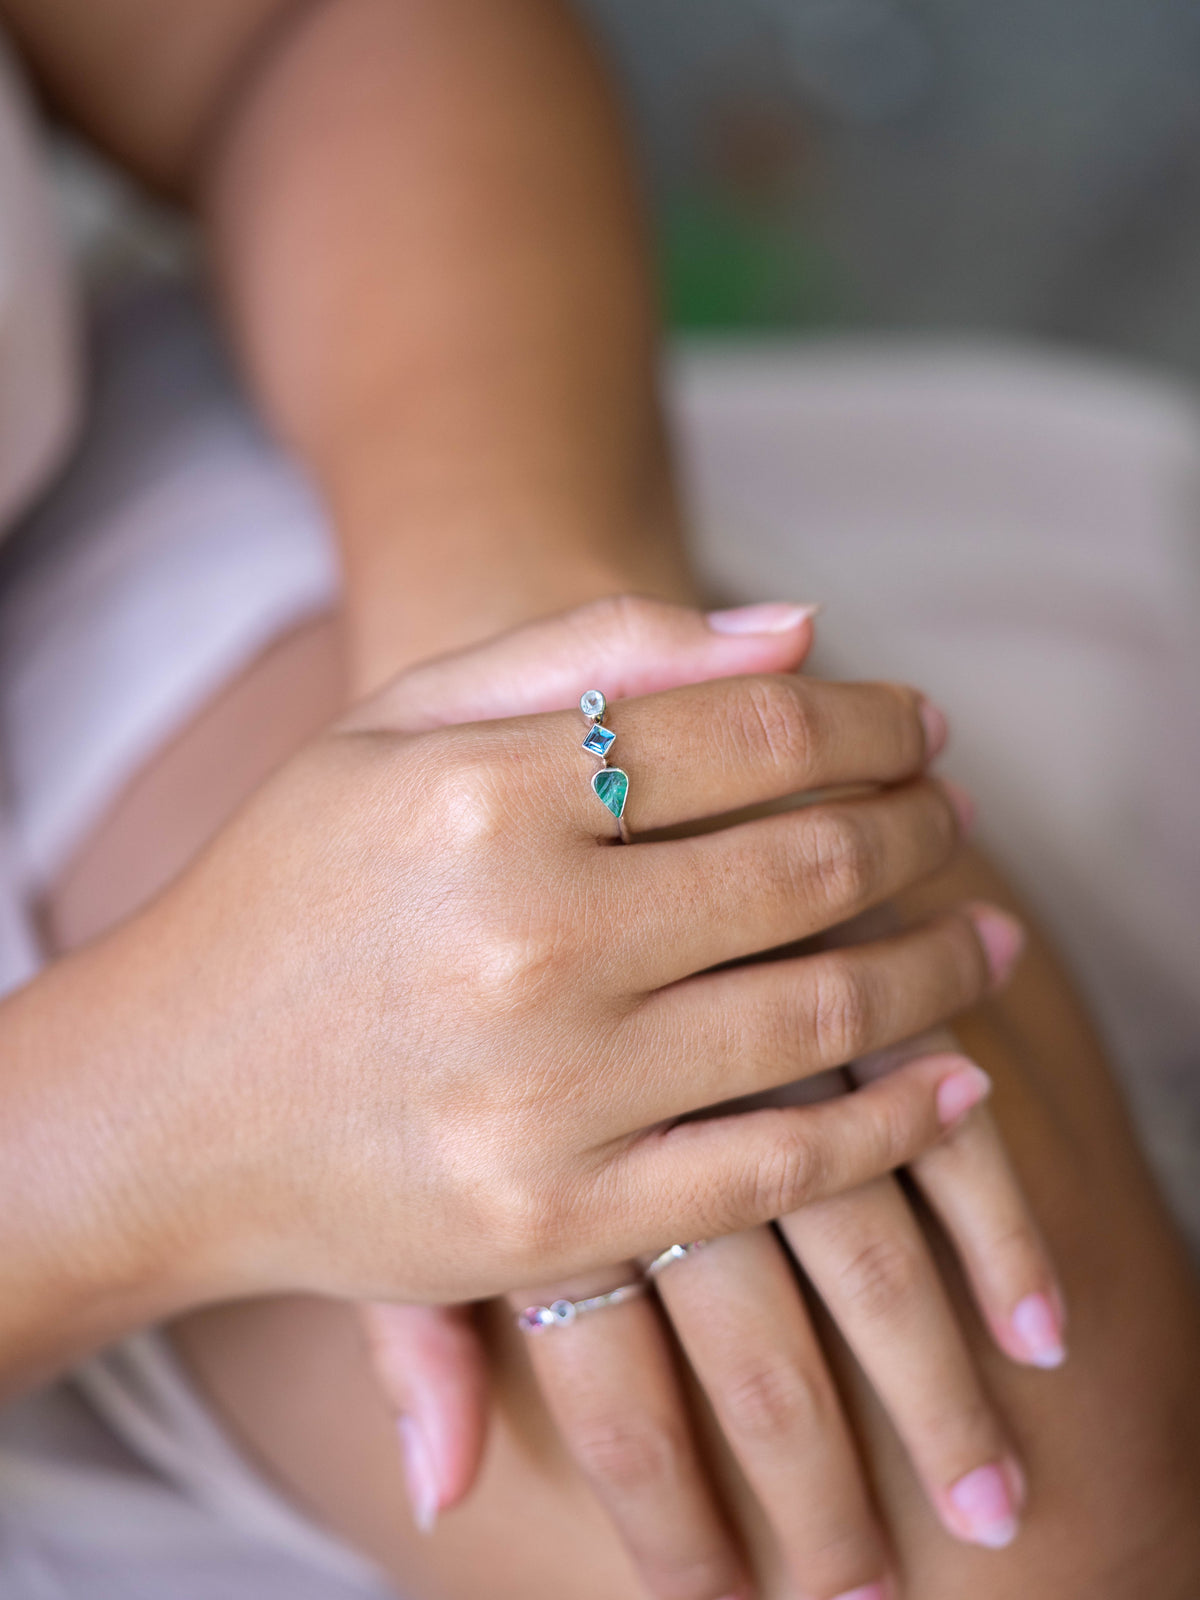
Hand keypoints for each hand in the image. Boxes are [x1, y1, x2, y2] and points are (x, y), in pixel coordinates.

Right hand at [354, 598, 1054, 1599]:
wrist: (159, 1105)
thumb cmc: (288, 893)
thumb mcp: (396, 727)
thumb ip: (591, 654)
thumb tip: (804, 630)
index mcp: (485, 792)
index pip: (757, 736)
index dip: (874, 726)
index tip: (924, 732)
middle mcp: (524, 937)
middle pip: (810, 867)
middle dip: (920, 834)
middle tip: (958, 825)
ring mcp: (546, 1094)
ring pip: (822, 1015)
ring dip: (941, 968)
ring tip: (987, 938)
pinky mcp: (557, 1221)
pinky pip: (783, 1170)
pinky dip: (897, 1122)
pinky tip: (957, 1083)